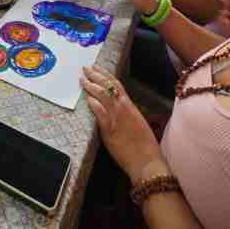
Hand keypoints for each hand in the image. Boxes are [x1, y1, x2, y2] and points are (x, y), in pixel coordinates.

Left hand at [81, 65, 164, 181]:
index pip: (117, 84)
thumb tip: (117, 109)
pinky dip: (93, 103)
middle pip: (108, 86)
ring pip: (102, 95)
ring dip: (90, 86)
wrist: (147, 161)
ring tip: (82, 80)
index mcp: (130, 106)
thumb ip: (127, 114)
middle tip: (86, 68)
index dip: (105, 75)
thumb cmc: (144, 145)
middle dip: (95, 75)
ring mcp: (116, 117)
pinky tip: (87, 98)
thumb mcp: (137, 123)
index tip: (97, 68)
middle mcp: (123, 108)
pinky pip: (99, 112)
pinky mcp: (109, 129)